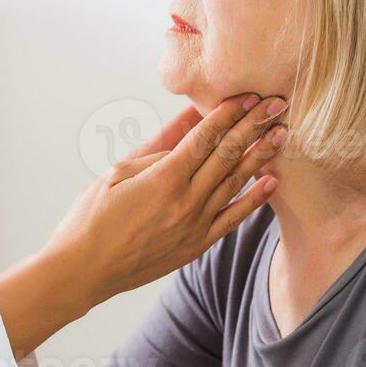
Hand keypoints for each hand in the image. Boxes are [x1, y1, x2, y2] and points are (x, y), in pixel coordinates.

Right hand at [48, 94, 285, 299]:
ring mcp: (194, 226)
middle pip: (227, 155)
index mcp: (163, 179)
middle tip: (276, 104)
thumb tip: (186, 118)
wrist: (84, 270)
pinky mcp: (196, 245)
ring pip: (235, 183)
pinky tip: (271, 181)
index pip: (205, 137)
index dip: (229, 113)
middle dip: (253, 126)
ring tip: (281, 133)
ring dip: (261, 156)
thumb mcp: (118, 172)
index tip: (249, 95)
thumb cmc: (91, 217)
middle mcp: (185, 201)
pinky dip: (253, 199)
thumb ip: (157, 146)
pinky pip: (232, 219)